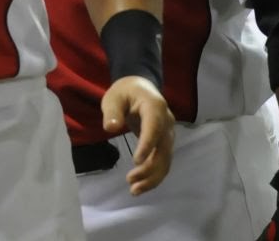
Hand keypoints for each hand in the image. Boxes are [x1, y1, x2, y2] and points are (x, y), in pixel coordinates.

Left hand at [100, 76, 173, 195]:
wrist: (141, 89)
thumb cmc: (125, 92)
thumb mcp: (113, 97)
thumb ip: (112, 111)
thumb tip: (110, 128)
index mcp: (155, 108)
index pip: (154, 128)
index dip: (147, 145)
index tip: (136, 161)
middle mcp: (167, 123)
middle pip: (163, 150)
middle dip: (149, 169)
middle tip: (130, 182)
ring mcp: (168, 134)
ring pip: (166, 160)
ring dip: (152, 176)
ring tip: (134, 189)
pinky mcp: (165, 143)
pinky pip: (163, 161)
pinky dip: (154, 174)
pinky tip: (141, 184)